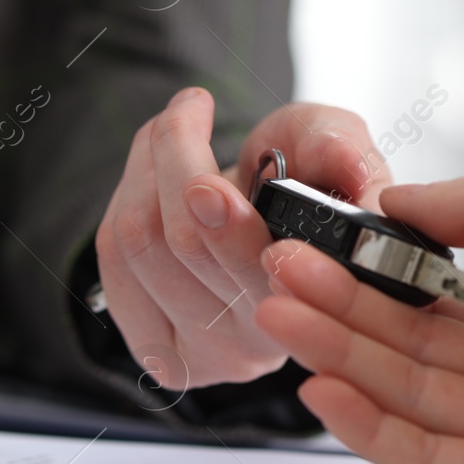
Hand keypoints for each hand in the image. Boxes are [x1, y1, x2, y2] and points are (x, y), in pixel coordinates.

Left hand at [95, 87, 387, 388]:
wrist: (266, 223)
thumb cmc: (308, 185)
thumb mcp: (334, 148)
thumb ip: (342, 147)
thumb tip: (350, 168)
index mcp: (318, 307)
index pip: (261, 276)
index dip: (227, 231)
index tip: (207, 184)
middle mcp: (261, 347)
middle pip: (185, 248)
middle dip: (176, 157)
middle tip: (192, 105)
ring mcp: (203, 358)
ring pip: (139, 245)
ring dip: (145, 165)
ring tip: (175, 125)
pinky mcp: (155, 350)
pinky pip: (113, 258)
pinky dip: (124, 194)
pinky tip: (151, 172)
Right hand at [254, 175, 463, 463]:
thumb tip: (397, 202)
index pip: (436, 314)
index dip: (373, 286)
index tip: (318, 252)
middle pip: (413, 356)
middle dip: (341, 316)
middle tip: (277, 277)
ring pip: (414, 403)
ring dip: (341, 360)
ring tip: (280, 311)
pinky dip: (375, 430)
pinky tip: (325, 387)